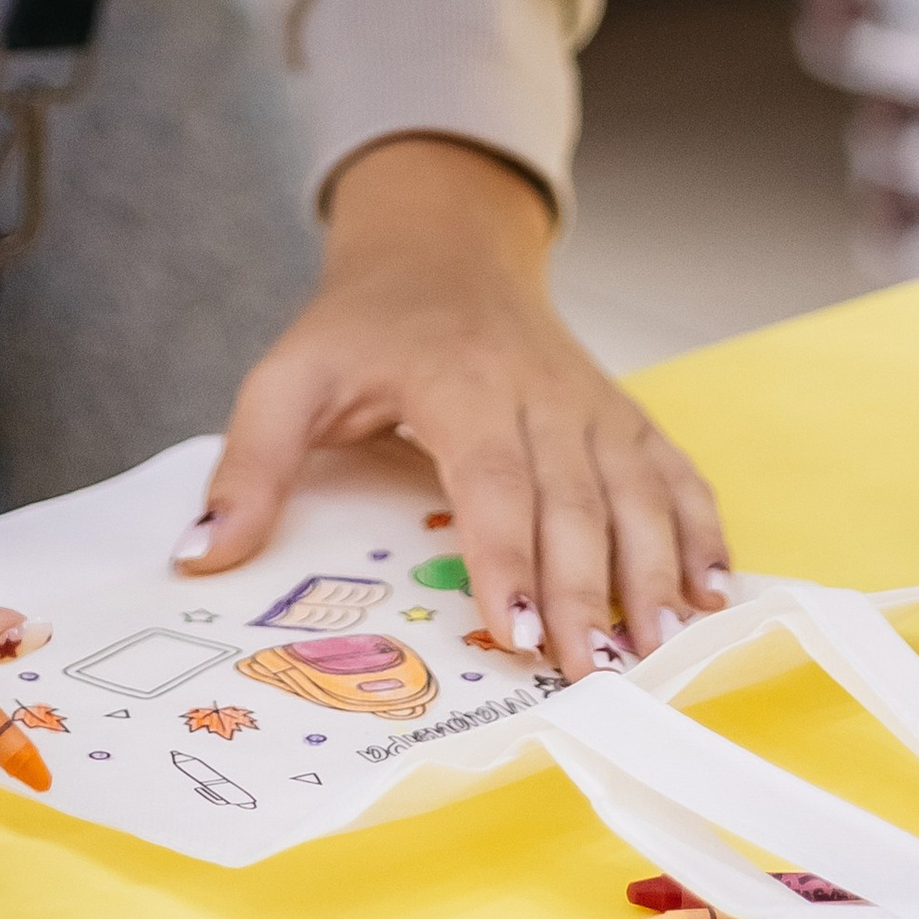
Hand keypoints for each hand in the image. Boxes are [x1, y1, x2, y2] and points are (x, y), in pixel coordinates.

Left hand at [173, 134, 728, 679]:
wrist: (442, 247)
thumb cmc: (363, 326)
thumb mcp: (289, 376)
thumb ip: (249, 463)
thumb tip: (202, 558)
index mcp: (457, 378)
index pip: (493, 475)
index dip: (508, 554)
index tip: (517, 630)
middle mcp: (536, 388)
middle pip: (574, 496)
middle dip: (589, 587)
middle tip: (593, 671)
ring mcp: (588, 399)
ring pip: (635, 487)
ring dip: (658, 568)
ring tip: (662, 648)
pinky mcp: (619, 412)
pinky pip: (672, 469)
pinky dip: (702, 528)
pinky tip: (716, 592)